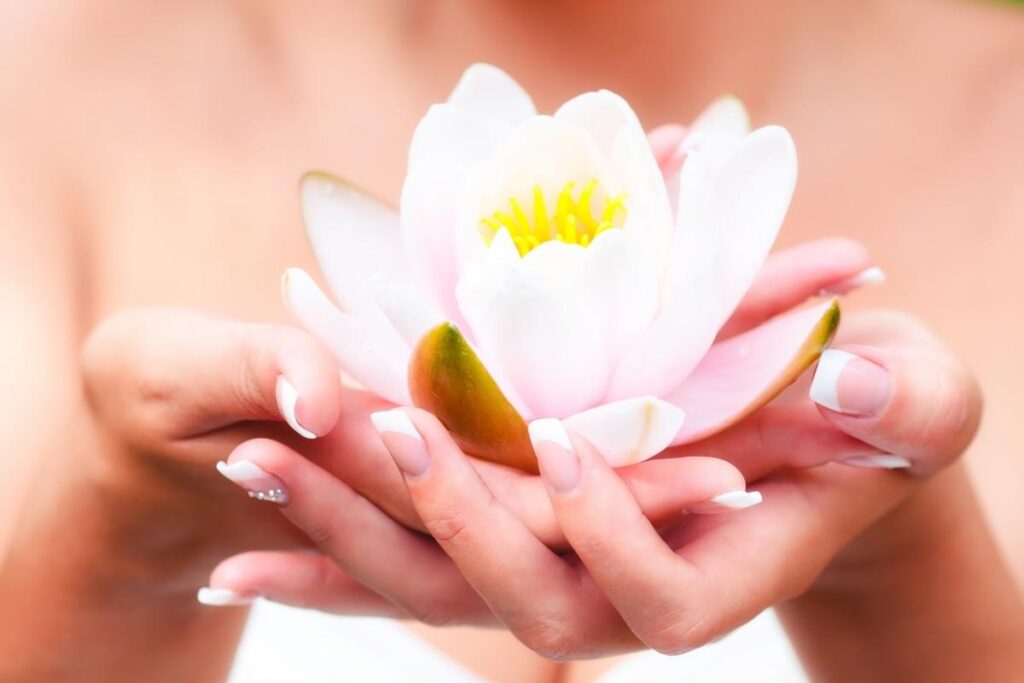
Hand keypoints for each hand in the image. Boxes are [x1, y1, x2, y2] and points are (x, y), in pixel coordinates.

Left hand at [203, 308, 981, 660]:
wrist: (813, 449)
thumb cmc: (873, 421)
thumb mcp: (916, 400)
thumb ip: (905, 406)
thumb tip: (854, 392)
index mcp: (716, 573)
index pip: (652, 595)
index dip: (609, 531)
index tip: (569, 440)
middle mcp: (619, 593)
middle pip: (512, 596)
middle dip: (439, 521)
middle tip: (368, 433)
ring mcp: (554, 571)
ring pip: (437, 584)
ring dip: (345, 530)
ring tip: (255, 467)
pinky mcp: (510, 537)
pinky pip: (410, 558)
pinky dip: (332, 544)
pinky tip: (244, 529)